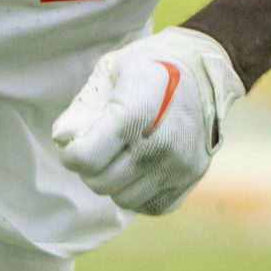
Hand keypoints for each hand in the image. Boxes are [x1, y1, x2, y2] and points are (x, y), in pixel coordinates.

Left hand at [52, 27, 245, 215]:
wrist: (206, 69)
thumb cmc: (153, 65)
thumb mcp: (112, 70)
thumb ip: (85, 106)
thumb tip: (64, 138)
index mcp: (136, 114)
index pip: (87, 159)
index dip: (71, 155)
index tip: (74, 147)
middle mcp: (159, 144)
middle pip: (102, 183)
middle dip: (90, 169)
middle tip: (96, 151)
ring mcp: (178, 164)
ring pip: (125, 199)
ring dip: (114, 183)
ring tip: (119, 160)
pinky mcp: (192, 176)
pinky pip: (153, 206)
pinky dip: (140, 194)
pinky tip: (139, 171)